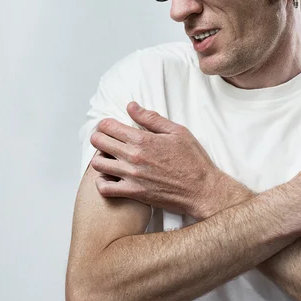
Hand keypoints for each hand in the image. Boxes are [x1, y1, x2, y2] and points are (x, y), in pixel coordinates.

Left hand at [89, 102, 219, 218]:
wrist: (202, 189)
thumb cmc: (193, 160)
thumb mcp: (178, 132)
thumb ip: (152, 118)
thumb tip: (131, 106)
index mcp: (143, 139)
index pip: (108, 126)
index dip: (105, 124)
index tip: (110, 127)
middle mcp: (134, 157)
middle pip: (99, 142)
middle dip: (100, 138)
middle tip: (108, 140)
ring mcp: (132, 176)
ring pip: (98, 164)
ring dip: (101, 158)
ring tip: (111, 158)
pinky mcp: (133, 193)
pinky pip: (104, 188)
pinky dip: (102, 182)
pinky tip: (112, 177)